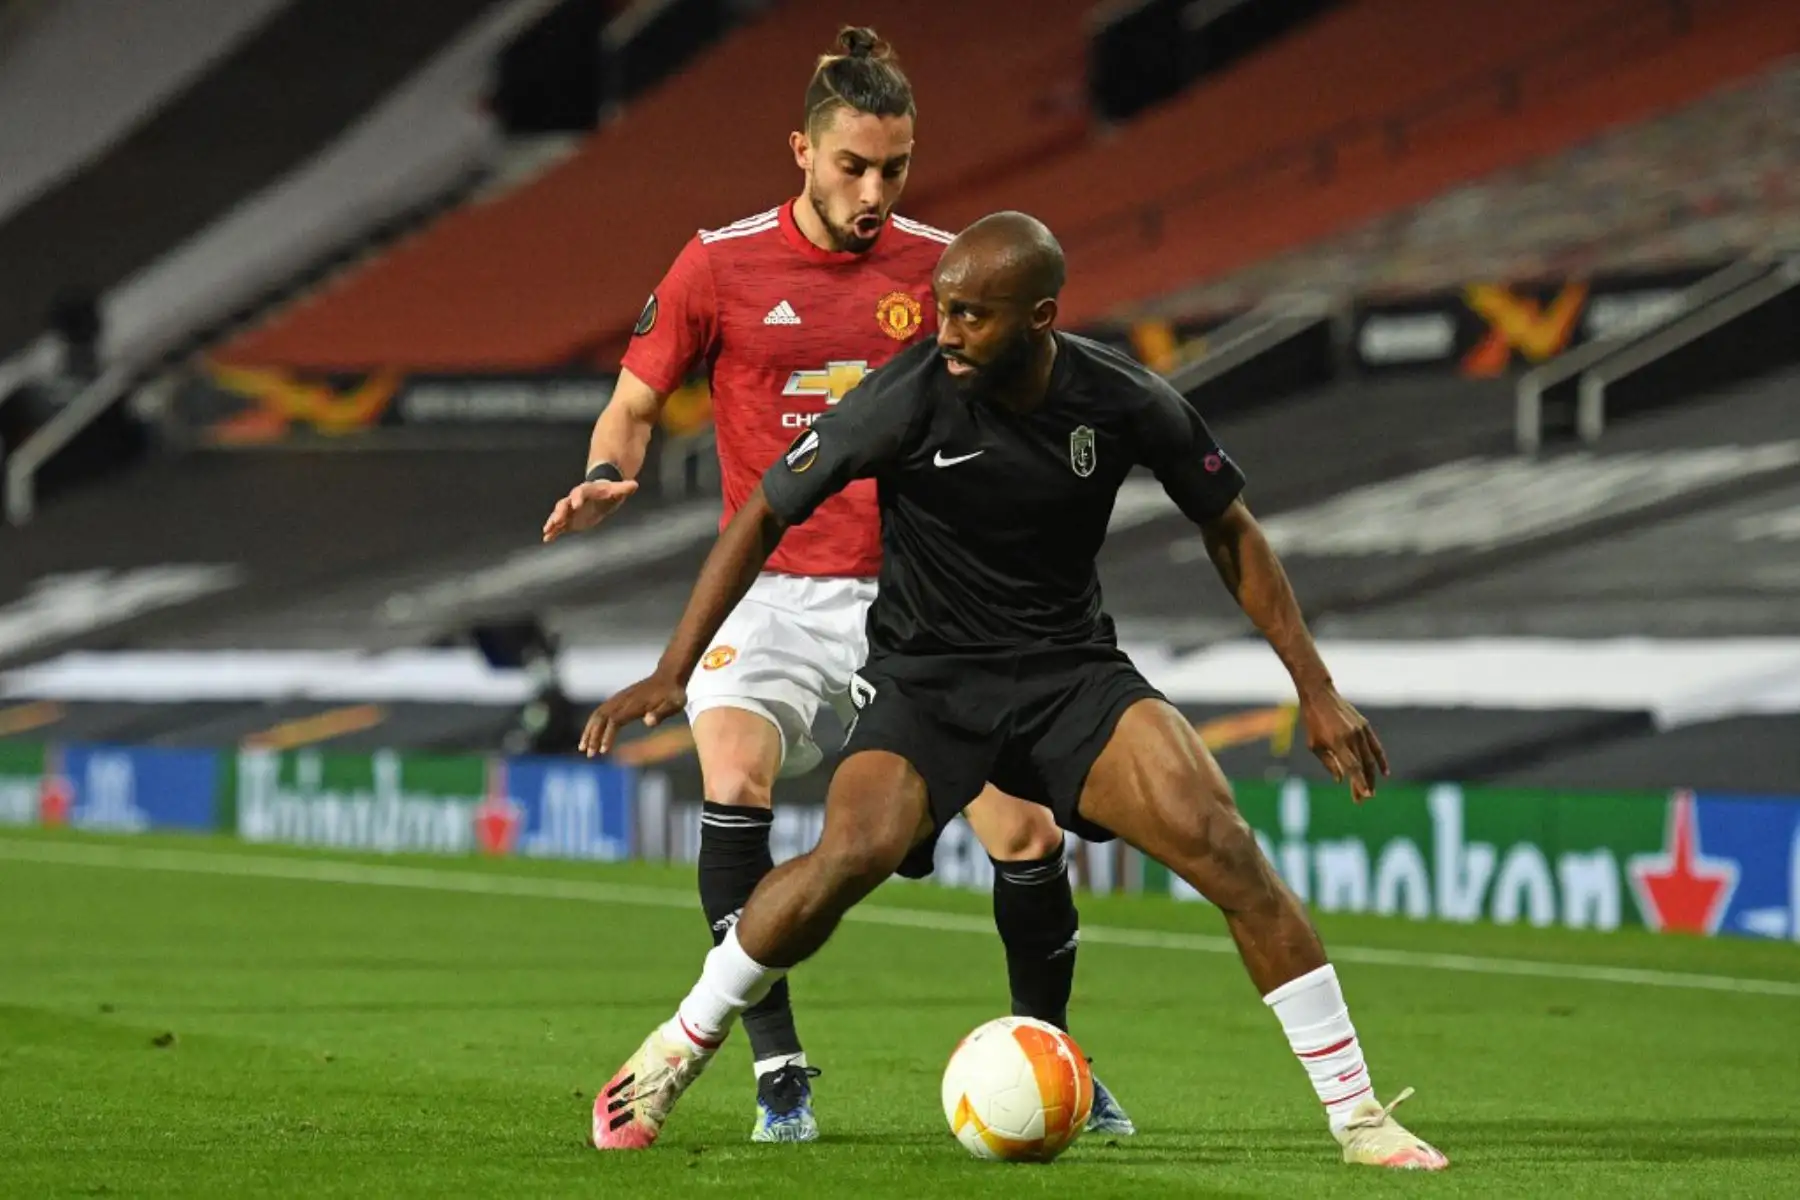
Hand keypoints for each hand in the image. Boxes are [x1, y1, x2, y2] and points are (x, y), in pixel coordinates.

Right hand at [542, 479, 638, 542]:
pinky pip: (559, 525)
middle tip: (556, 520)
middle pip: (564, 504)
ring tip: (546, 530)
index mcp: (586, 491)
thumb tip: (635, 485)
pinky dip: (553, 531)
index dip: (577, 498)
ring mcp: (570, 510)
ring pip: (559, 514)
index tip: (575, 505)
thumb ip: (623, 489)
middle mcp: (574, 499)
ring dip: (553, 521)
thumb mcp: (617, 491)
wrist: (601, 496)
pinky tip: (546, 539)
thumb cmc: (609, 493)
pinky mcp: (569, 520)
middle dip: (560, 512)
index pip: (580, 493)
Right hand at [579, 671, 685, 756]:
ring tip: (583, 748)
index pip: (615, 721)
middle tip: (589, 754)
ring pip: (598, 714)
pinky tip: (591, 735)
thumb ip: (661, 713)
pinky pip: (601, 712)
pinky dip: (593, 724)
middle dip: (592, 736)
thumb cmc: (673, 693)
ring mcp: (619, 698)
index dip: (607, 735)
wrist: (668, 676)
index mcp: (634, 704)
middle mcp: (623, 700)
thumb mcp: (674, 703)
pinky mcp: (618, 699)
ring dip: (589, 731)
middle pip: (601, 718)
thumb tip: (648, 721)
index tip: (603, 751)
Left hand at [1299, 687, 1388, 802]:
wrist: (1320, 695)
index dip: (1359, 782)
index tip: (1365, 796)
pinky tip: (1384, 773)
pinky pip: (1376, 747)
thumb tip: (1341, 780)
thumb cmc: (1312, 721)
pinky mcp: (1365, 726)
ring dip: (1372, 776)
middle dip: (1364, 784)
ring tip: (1371, 791)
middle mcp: (1352, 736)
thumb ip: (1328, 762)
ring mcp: (1361, 731)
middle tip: (1363, 800)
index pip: (1352, 767)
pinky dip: (1380, 760)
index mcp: (1338, 742)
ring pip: (1370, 758)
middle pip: (1363, 766)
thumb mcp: (1314, 744)